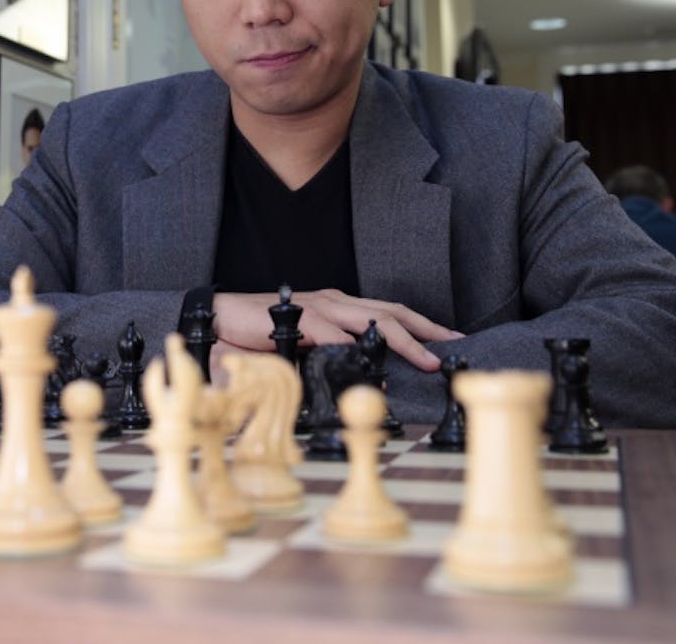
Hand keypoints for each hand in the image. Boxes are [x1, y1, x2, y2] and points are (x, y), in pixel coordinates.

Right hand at [210, 289, 462, 371]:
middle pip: (392, 312)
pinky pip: (337, 335)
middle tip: (456, 344)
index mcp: (337, 305)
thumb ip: (330, 354)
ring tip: (428, 359)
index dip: (419, 326)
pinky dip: (358, 351)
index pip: (387, 312)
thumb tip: (360, 375)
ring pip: (374, 320)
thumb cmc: (259, 332)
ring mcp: (320, 307)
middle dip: (427, 330)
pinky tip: (375, 366)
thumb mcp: (303, 344)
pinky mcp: (302, 318)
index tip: (446, 340)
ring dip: (405, 341)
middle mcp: (334, 301)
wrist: (219, 317)